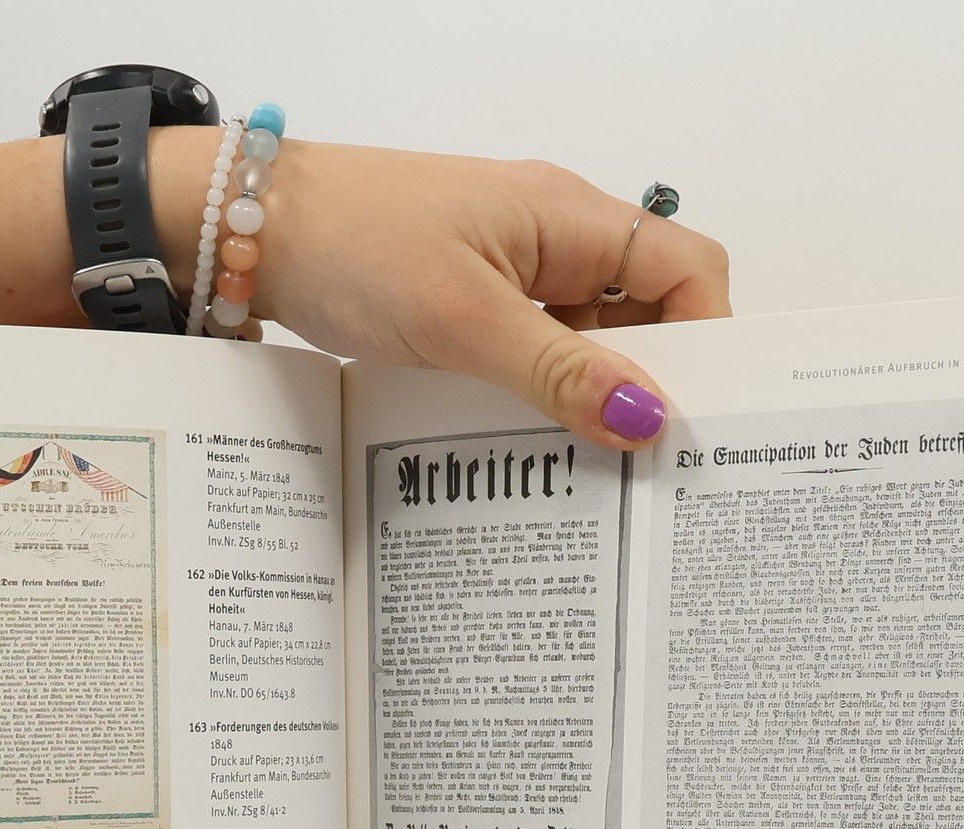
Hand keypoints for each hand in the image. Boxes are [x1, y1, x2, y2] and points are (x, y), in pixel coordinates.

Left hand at [244, 143, 730, 448]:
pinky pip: (536, 358)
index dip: (708, 339)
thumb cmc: (354, 244)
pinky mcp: (474, 309)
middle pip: (647, 313)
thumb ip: (557, 371)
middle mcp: (555, 242)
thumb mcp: (463, 318)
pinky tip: (536, 450)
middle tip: (653, 466)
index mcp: (571, 218)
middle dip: (654, 383)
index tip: (696, 417)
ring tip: (597, 473)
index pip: (686, 268)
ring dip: (593, 401)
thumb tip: (646, 418)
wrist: (255, 232)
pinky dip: (544, 401)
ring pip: (590, 344)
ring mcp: (514, 277)